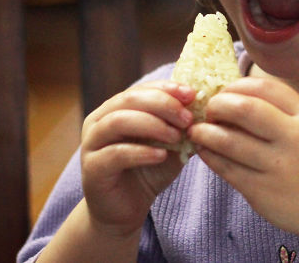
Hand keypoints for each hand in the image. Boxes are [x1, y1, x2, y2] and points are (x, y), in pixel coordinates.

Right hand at [80, 81, 194, 236]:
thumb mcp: (171, 144)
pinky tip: (162, 156)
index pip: (142, 88)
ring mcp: (91, 143)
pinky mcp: (92, 169)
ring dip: (153, 125)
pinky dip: (141, 152)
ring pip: (118, 121)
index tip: (192, 94)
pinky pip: (115, 154)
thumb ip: (183, 125)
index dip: (167, 88)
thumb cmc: (149, 170)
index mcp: (117, 108)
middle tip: (187, 118)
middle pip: (129, 99)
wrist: (126, 210)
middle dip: (163, 104)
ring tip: (177, 136)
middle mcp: (99, 120)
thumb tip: (207, 107)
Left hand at [187, 77, 298, 239]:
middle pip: (245, 109)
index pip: (264, 87)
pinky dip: (210, 157)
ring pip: (229, 141)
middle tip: (209, 110)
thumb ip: (283, 111)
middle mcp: (292, 138)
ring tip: (197, 132)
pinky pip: (227, 169)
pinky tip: (204, 152)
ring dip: (205, 133)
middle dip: (218, 105)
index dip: (237, 86)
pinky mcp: (262, 192)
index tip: (225, 92)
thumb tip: (238, 97)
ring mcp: (277, 166)